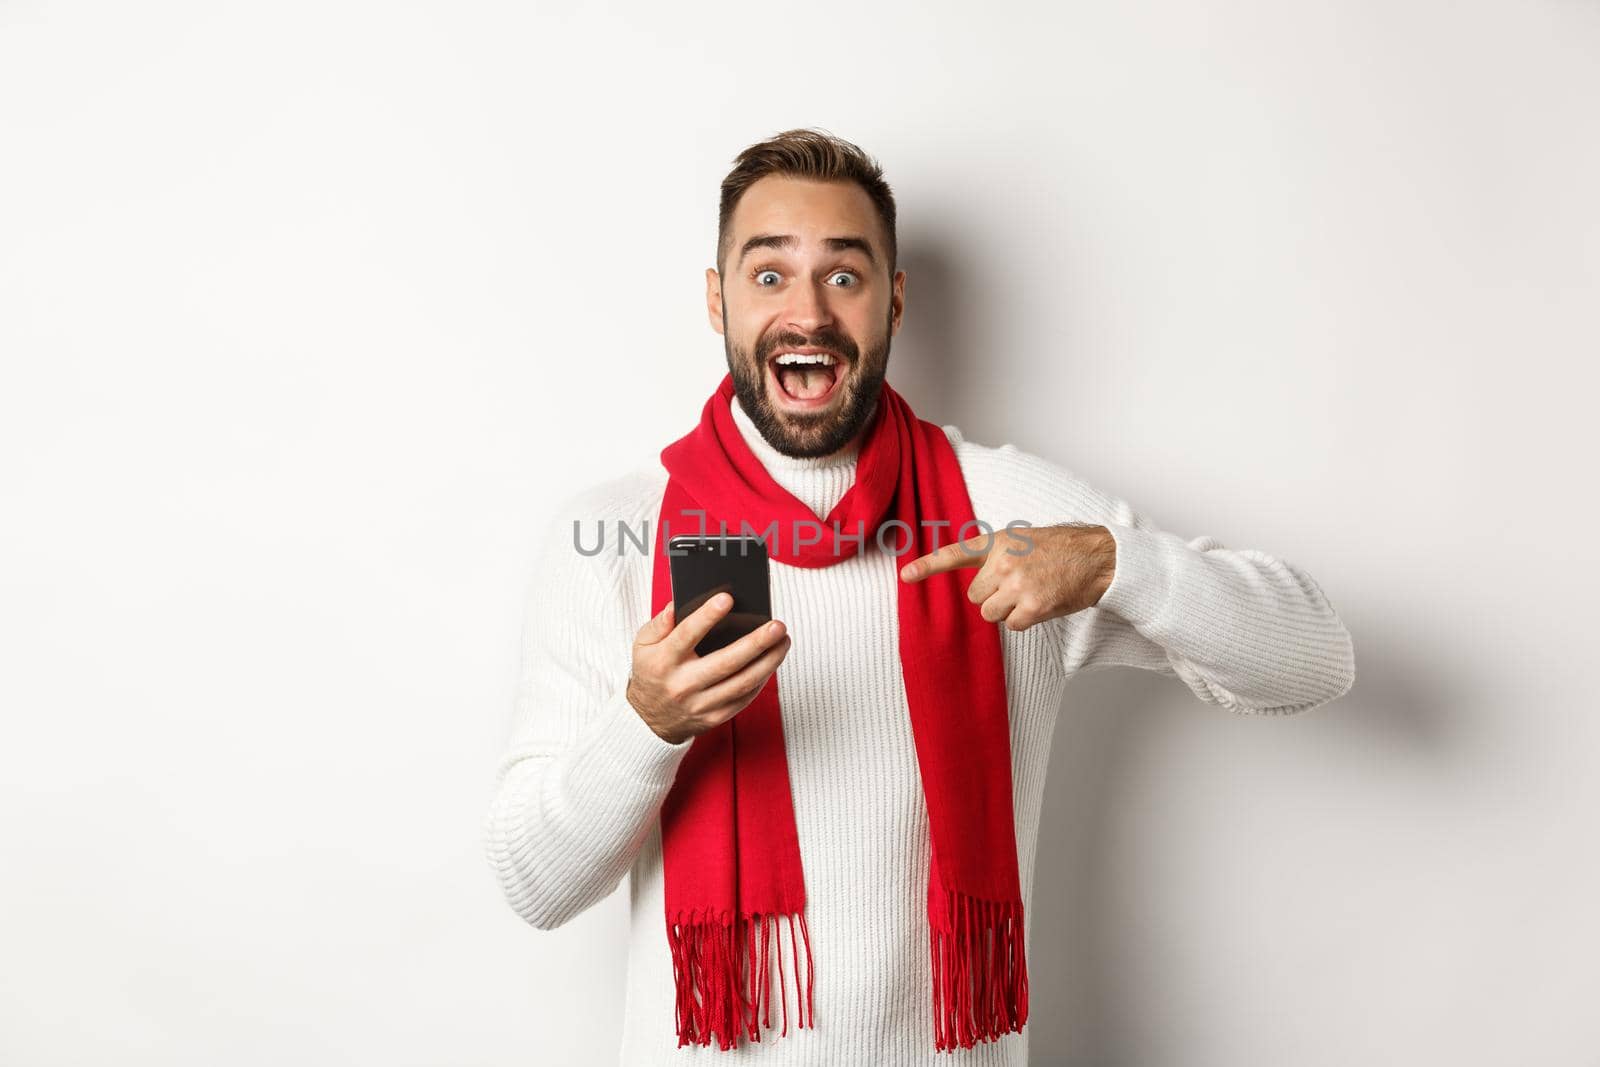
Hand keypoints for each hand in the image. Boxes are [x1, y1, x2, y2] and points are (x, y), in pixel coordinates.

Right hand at [625, 593, 791, 744]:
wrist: (649, 719)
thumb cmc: (652, 672)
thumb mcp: (643, 645)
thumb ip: (659, 624)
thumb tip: (678, 605)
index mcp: (663, 661)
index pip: (686, 635)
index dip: (707, 617)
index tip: (727, 598)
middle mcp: (682, 685)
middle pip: (725, 663)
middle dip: (755, 643)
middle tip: (777, 626)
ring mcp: (700, 704)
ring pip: (742, 683)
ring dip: (768, 662)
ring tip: (783, 641)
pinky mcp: (714, 717)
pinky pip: (744, 698)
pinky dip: (761, 679)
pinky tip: (772, 661)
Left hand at [898, 523, 1116, 631]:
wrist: (1098, 557)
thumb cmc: (1064, 550)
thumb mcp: (1025, 540)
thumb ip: (998, 556)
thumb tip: (981, 584)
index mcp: (999, 542)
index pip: (955, 553)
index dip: (927, 566)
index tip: (905, 575)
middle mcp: (1003, 562)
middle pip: (975, 596)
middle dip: (993, 597)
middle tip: (1019, 586)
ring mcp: (1017, 584)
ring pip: (990, 613)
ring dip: (1008, 611)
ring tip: (1032, 594)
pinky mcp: (1032, 606)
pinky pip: (1012, 625)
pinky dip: (1025, 621)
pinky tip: (1042, 604)